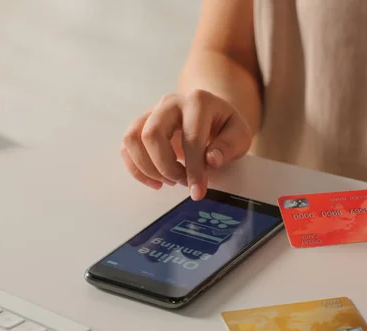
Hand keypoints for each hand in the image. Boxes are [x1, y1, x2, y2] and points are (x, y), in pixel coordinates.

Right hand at [121, 90, 252, 198]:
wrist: (212, 115)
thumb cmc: (225, 127)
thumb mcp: (239, 135)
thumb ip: (229, 147)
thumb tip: (211, 160)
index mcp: (198, 102)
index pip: (191, 138)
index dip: (194, 169)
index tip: (197, 192)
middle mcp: (170, 103)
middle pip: (151, 134)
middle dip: (165, 167)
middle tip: (182, 182)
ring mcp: (152, 112)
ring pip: (132, 139)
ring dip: (148, 168)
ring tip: (169, 181)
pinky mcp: (141, 124)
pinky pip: (127, 147)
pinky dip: (137, 169)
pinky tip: (156, 181)